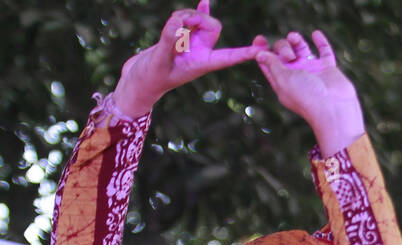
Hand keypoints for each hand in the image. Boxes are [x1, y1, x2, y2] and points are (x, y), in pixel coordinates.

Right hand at [114, 1, 266, 115]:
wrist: (140, 80)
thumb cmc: (151, 77)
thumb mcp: (159, 60)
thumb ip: (169, 42)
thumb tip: (179, 24)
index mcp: (203, 63)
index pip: (229, 57)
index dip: (244, 53)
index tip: (262, 51)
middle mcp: (201, 52)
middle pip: (213, 27)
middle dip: (198, 17)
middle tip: (180, 23)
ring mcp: (192, 43)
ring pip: (198, 19)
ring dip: (186, 15)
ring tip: (169, 27)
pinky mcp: (181, 36)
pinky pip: (193, 19)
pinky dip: (198, 10)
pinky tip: (205, 1)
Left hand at [256, 30, 363, 154]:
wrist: (333, 109)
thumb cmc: (306, 97)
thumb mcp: (283, 79)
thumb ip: (272, 64)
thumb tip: (259, 54)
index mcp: (282, 81)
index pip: (268, 63)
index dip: (262, 50)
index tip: (259, 39)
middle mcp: (296, 75)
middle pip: (284, 52)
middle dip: (283, 47)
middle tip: (290, 56)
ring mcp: (312, 71)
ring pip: (302, 49)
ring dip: (296, 40)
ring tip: (294, 37)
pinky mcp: (327, 69)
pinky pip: (324, 52)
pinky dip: (321, 42)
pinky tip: (316, 33)